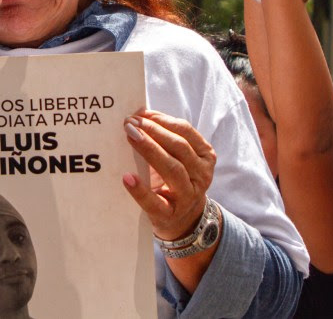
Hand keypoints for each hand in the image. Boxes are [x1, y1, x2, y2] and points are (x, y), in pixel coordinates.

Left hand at [121, 110, 215, 240]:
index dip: (162, 120)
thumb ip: (164, 136)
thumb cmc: (175, 179)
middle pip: (179, 148)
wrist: (183, 219)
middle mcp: (202, 175)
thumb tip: (139, 113)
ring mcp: (188, 197)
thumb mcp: (177, 157)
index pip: (185, 131)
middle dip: (154, 131)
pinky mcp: (170, 215)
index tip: (140, 113)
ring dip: (149, 150)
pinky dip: (140, 190)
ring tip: (130, 136)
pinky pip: (155, 202)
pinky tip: (127, 177)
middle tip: (131, 122)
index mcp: (205, 156)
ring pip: (172, 169)